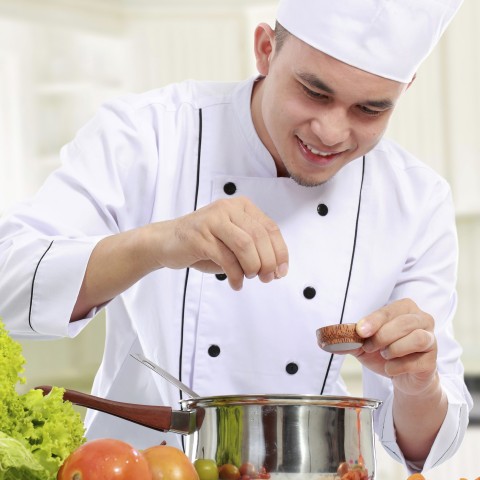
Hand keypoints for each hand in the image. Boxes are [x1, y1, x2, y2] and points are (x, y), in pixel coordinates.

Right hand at [146, 196, 288, 289]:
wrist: (166, 241)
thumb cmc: (204, 243)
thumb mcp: (234, 240)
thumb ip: (254, 248)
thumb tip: (276, 269)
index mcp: (242, 206)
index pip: (270, 228)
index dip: (280, 252)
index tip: (281, 272)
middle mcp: (228, 209)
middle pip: (259, 236)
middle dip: (268, 262)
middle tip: (267, 278)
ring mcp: (213, 220)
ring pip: (245, 245)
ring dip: (252, 266)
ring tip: (250, 278)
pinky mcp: (199, 236)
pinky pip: (225, 258)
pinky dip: (234, 275)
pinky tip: (236, 283)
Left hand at [349, 299, 437, 395]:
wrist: (402, 377)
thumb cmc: (385, 353)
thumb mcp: (363, 344)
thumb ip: (349, 340)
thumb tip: (327, 341)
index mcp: (405, 308)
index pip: (389, 311)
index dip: (374, 320)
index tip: (360, 331)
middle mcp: (422, 320)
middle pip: (404, 323)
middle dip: (382, 336)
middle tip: (368, 347)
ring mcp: (431, 340)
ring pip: (417, 338)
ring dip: (394, 349)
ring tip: (384, 355)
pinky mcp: (432, 361)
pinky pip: (418, 361)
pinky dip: (399, 366)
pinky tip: (390, 369)